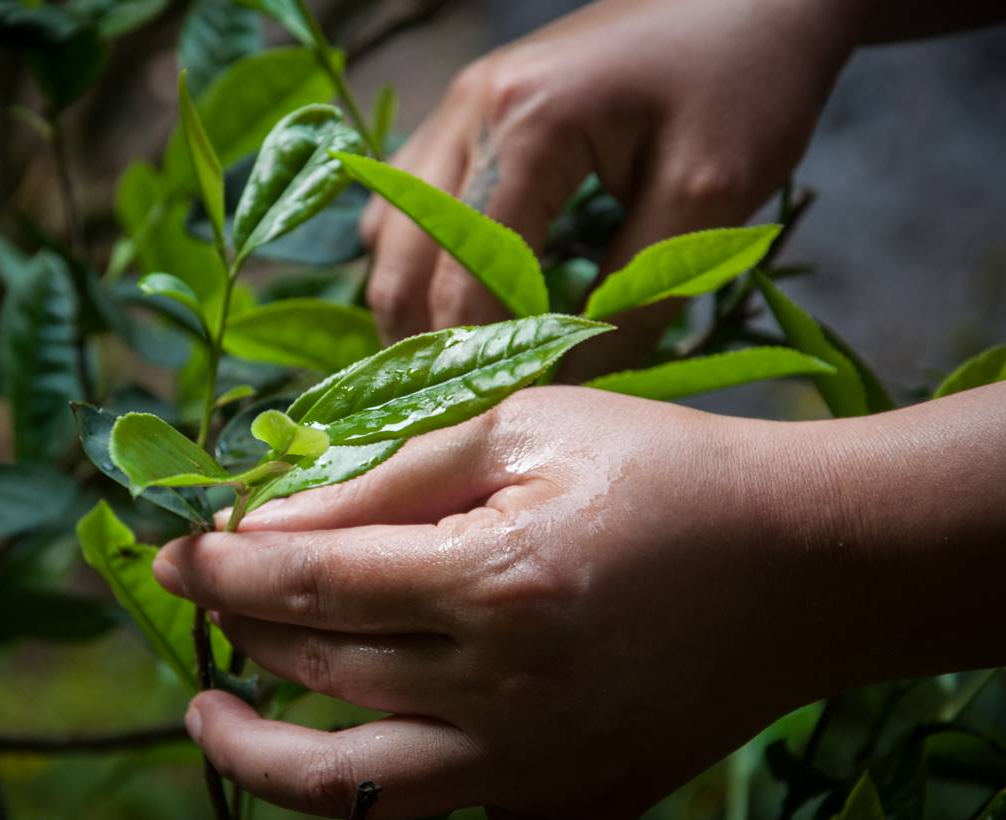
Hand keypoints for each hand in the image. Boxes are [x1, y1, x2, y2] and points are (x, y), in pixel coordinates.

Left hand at [154, 388, 826, 819]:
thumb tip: (273, 518)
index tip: (167, 554)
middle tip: (203, 608)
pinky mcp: (580, 811)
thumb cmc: (668, 470)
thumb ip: (391, 472)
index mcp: (493, 581)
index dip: (220, 568)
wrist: (806, 563)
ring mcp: (543, 769)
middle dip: (239, 638)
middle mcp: (508, 693)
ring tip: (210, 722)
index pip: (308, 583)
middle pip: (320, 678)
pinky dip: (401, 813)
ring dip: (263, 757)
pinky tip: (368, 772)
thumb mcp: (527, 428)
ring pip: (359, 788)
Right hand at [363, 0, 858, 368]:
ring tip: (468, 363)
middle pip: (400, 265)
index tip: (511, 421)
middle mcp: (468, 112)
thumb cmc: (746, 83)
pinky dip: (422, 262)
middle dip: (427, 347)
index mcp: (526, 127)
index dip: (481, 366)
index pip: (465, 283)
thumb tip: (573, 383)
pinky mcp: (466, 111)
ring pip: (387, 235)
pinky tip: (467, 296)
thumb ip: (638, 297)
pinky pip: (405, 204)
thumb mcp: (711, 197)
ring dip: (415, 306)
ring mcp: (457, 106)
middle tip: (472, 408)